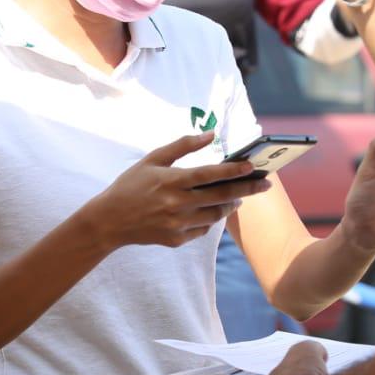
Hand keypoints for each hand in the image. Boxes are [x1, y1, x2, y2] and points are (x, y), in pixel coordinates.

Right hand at [78, 132, 271, 249]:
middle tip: (265, 184)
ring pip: (215, 215)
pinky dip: (210, 219)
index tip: (253, 166)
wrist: (109, 221)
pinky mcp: (176, 240)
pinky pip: (202, 229)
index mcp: (171, 182)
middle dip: (247, 189)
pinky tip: (213, 210)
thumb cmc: (131, 185)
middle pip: (221, 196)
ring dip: (231, 205)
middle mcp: (177, 204)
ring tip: (239, 197)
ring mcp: (178, 224)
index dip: (234, 170)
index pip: (210, 175)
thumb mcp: (152, 160)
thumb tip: (210, 134)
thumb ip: (182, 146)